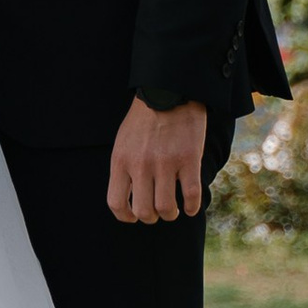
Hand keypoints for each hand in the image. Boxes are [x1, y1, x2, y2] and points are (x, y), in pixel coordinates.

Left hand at [108, 96, 207, 224]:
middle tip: (158, 211)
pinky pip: (191, 196)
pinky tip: (190, 207)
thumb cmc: (145, 117)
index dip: (126, 216)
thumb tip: (128, 196)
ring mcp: (165, 163)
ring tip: (174, 209)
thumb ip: (124, 166)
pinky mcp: (188, 159)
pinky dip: (191, 207)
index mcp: (121, 160)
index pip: (116, 203)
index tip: (134, 216)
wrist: (169, 90)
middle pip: (144, 211)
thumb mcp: (124, 141)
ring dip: (171, 214)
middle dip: (151, 217)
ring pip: (166, 208)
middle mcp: (141, 165)